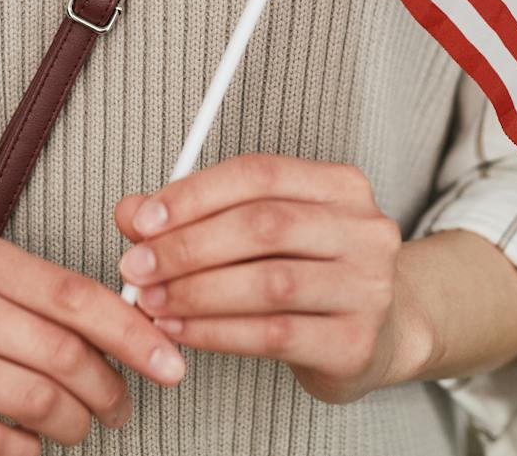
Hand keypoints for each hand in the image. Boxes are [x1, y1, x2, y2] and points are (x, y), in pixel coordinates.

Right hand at [0, 231, 186, 455]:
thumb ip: (50, 299)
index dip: (131, 334)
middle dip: (108, 389)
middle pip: (61, 354)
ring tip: (79, 426)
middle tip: (119, 406)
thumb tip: (138, 330)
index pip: (74, 296)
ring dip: (75, 424)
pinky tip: (32, 442)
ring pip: (36, 402)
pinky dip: (30, 450)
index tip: (167, 363)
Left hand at [114, 154, 409, 404]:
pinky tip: (180, 330)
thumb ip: (198, 216)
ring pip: (268, 283)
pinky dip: (216, 332)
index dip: (195, 194)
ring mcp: (368, 287)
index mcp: (341, 186)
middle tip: (137, 266)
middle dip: (188, 247)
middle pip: (264, 226)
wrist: (383, 333)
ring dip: (196, 292)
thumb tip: (132, 212)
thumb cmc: (311, 273)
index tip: (144, 219)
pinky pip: (273, 334)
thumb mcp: (262, 233)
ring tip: (150, 301)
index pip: (260, 174)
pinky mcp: (356, 343)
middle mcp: (364, 230)